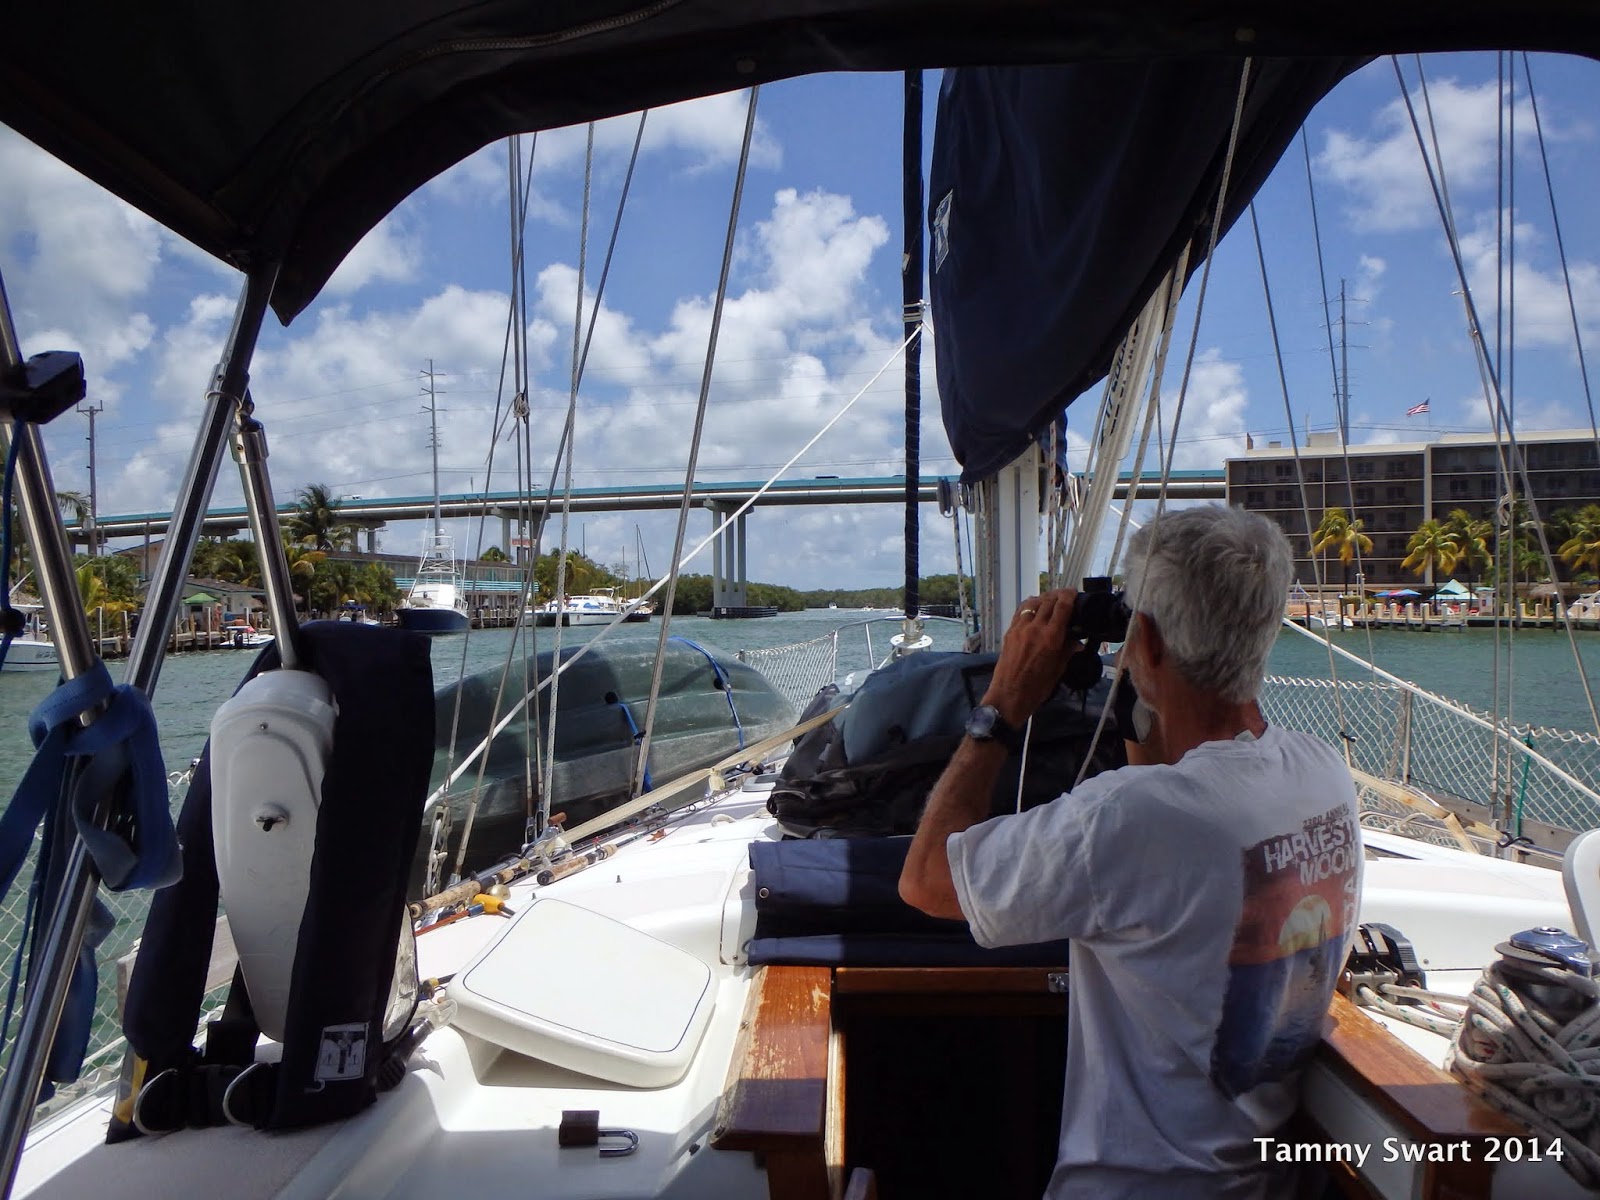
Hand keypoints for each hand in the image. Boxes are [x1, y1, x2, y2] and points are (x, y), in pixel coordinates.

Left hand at [982, 590, 1081, 723]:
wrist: (1008, 696)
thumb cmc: (1037, 688)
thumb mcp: (1058, 670)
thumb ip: (1067, 651)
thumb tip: (1077, 641)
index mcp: (1051, 637)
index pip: (1062, 607)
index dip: (1069, 596)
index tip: (1075, 593)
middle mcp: (1035, 628)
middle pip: (1048, 601)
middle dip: (1059, 595)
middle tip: (1066, 597)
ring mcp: (1019, 628)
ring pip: (1033, 603)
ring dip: (1044, 598)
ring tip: (1051, 601)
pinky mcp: (1009, 632)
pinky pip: (1020, 611)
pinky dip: (1030, 606)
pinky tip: (1035, 608)